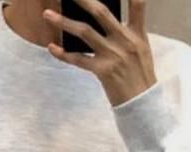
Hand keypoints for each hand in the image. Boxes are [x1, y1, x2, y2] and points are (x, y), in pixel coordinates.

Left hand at [42, 0, 156, 106]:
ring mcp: (112, 55)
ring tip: (47, 14)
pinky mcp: (103, 71)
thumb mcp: (141, 48)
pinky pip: (78, 60)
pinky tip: (51, 47)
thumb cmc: (140, 75)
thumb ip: (128, 31)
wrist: (142, 103)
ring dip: (63, 22)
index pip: (138, 5)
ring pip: (84, 33)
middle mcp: (124, 41)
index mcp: (137, 33)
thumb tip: (107, 20)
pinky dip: (63, 54)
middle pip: (101, 12)